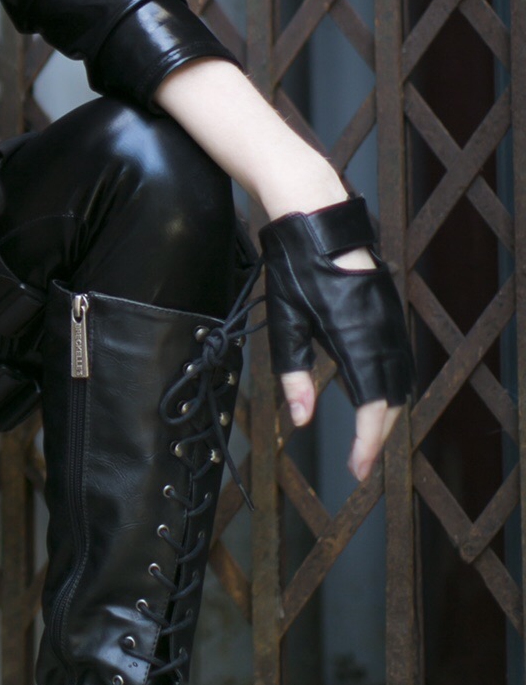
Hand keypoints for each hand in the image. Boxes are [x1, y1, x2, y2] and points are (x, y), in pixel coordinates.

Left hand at [261, 197, 412, 484]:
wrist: (315, 216)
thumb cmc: (294, 266)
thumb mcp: (285, 321)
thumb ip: (293, 373)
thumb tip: (300, 418)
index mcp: (354, 336)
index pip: (371, 403)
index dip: (367, 441)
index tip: (358, 468)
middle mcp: (380, 329)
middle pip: (391, 397)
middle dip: (376, 434)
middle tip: (360, 463)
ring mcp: (388, 317)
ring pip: (399, 378)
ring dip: (386, 411)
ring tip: (366, 439)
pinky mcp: (388, 307)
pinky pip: (398, 357)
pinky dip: (390, 385)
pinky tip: (376, 397)